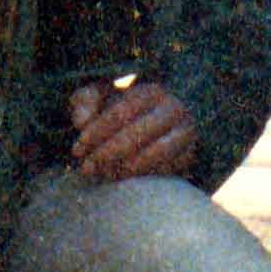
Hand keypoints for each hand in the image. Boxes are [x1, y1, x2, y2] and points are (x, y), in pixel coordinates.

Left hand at [65, 76, 197, 182]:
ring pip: (156, 154)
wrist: (163, 121)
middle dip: (106, 154)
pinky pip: (169, 169)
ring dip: (125, 168)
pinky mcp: (193, 153)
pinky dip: (145, 176)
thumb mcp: (103, 96)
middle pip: (136, 135)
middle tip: (86, 168)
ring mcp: (187, 132)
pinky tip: (124, 180)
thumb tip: (81, 122)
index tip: (77, 149)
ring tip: (104, 175)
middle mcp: (173, 109)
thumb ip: (86, 101)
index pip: (119, 113)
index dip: (95, 133)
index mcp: (150, 91)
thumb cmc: (124, 109)